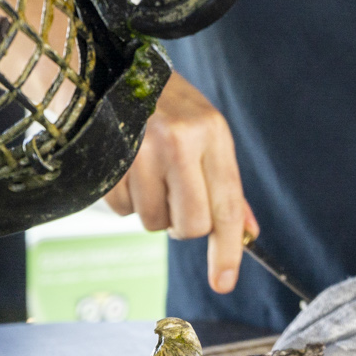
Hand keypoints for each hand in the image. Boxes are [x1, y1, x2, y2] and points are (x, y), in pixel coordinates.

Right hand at [105, 72, 255, 294]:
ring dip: (154, 210)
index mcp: (211, 132)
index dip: (227, 249)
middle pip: (190, 225)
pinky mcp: (108, 162)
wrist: (112, 72)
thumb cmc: (170, 108)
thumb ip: (227, 186)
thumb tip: (247, 233)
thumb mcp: (207, 134)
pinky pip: (123, 211)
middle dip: (184, 225)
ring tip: (151, 172)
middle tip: (178, 198)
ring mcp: (139, 151)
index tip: (224, 282)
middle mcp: (178, 141)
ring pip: (153, 223)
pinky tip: (128, 168)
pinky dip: (128, 200)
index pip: (226, 204)